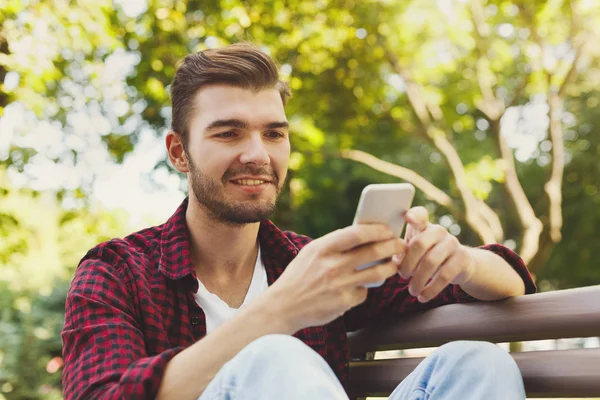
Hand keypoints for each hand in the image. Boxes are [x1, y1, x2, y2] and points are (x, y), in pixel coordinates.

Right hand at [269, 224, 405, 332]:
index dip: (378, 230)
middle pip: (374, 251)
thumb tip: (364, 234)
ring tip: (393, 264)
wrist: (283, 305)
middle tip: (400, 244)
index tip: (387, 230)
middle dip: (393, 246)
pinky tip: (361, 286)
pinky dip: (365, 288)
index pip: (358, 233)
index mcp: (323, 248)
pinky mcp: (343, 302)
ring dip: (390, 267)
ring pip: (378, 272)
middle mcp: (332, 265)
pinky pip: (364, 292)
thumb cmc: (299, 275)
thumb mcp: (311, 252)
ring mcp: (339, 284)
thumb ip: (335, 244)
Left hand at [396, 206, 475, 302]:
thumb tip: (390, 262)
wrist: (459, 264)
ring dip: (418, 280)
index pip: (420, 215)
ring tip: (412, 291)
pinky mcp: (463, 258)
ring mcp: (452, 243)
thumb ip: (401, 252)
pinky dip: (431, 289)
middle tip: (402, 276)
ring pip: (431, 262)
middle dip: (407, 263)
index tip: (407, 217)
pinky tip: (423, 297)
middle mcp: (438, 231)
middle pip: (419, 244)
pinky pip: (444, 276)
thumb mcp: (414, 250)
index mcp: (423, 226)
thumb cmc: (427, 255)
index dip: (414, 215)